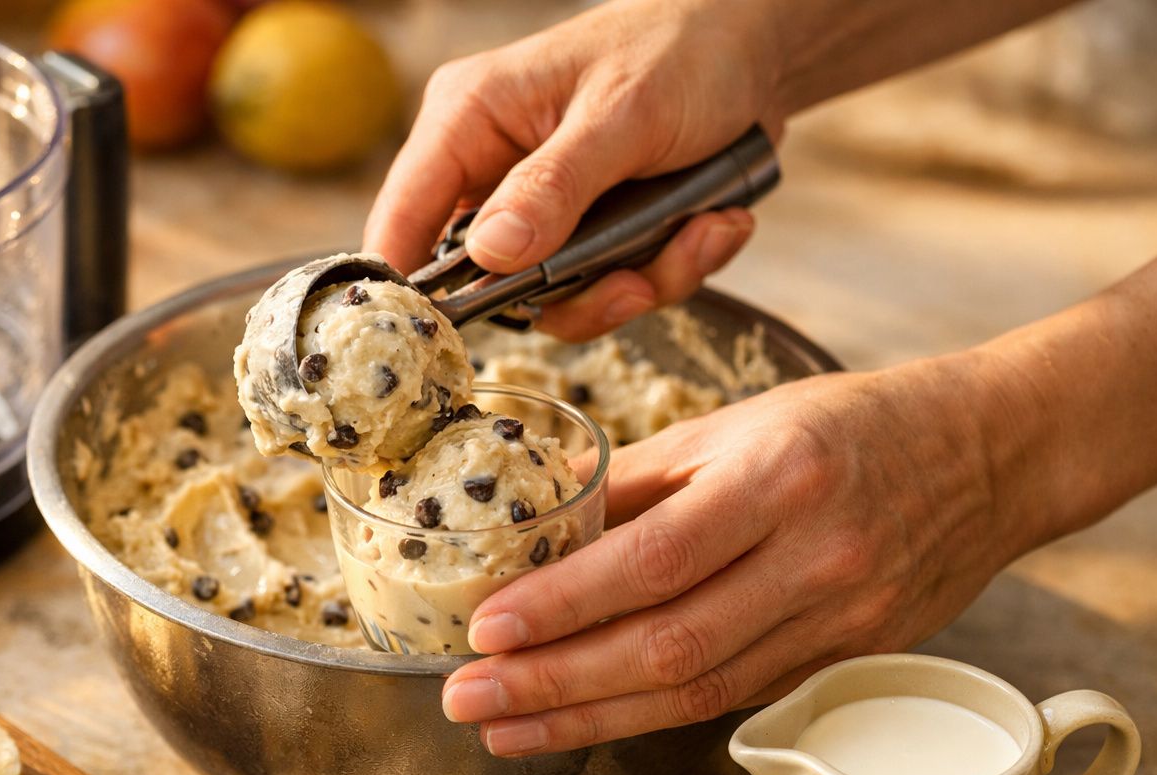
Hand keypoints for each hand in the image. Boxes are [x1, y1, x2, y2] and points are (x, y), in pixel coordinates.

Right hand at [363, 0, 783, 339]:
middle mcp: (492, 174)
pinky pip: (608, 289)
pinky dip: (670, 269)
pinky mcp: (587, 236)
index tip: (453, 343)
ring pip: (557, 299)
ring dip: (638, 282)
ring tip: (703, 230)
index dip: (413, 293)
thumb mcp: (621, 114)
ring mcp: (541, 212)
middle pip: (488, 285)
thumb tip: (490, 254)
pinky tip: (713, 223)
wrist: (754, 49)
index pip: (402, 220)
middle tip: (637, 281)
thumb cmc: (680, 50)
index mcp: (468, 121)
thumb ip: (554, 185)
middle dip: (576, 294)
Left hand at [441, 358, 1032, 754]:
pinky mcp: (847, 656)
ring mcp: (839, 618)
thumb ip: (637, 478)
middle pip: (666, 645)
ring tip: (504, 730)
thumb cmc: (850, 423)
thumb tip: (534, 524)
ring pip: (696, 689)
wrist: (988, 454)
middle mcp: (812, 557)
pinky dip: (650, 714)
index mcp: (776, 478)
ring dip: (588, 719)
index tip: (485, 630)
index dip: (564, 605)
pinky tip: (585, 722)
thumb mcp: (737, 423)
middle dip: (554, 684)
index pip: (653, 560)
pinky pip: (733, 695)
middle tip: (465, 702)